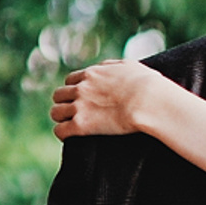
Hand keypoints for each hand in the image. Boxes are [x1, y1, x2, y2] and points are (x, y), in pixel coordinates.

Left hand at [51, 60, 168, 139]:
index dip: (75, 89)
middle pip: (59, 95)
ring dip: (62, 118)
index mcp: (92, 74)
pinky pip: (61, 131)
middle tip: (75, 112)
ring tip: (70, 125)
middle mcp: (81, 88)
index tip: (81, 97)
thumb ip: (114, 66)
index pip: (71, 80)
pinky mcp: (81, 125)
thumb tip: (109, 69)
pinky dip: (64, 134)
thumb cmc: (148, 85)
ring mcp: (79, 106)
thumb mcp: (130, 66)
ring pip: (56, 112)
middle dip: (65, 103)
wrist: (150, 102)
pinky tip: (70, 137)